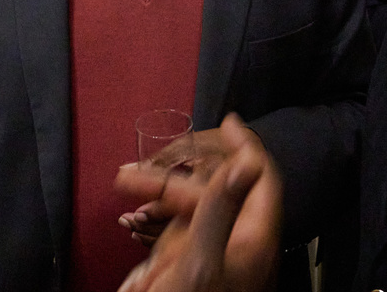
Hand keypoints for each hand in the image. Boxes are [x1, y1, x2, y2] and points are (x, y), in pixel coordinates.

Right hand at [115, 115, 281, 291]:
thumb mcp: (200, 260)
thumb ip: (221, 207)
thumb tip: (247, 161)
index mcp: (254, 238)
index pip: (261, 178)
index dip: (246, 146)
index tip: (225, 120)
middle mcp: (238, 241)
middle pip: (221, 187)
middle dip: (181, 168)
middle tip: (145, 161)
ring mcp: (215, 254)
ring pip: (195, 206)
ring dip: (160, 192)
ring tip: (124, 183)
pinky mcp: (193, 267)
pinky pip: (177, 232)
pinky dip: (155, 219)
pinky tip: (131, 220)